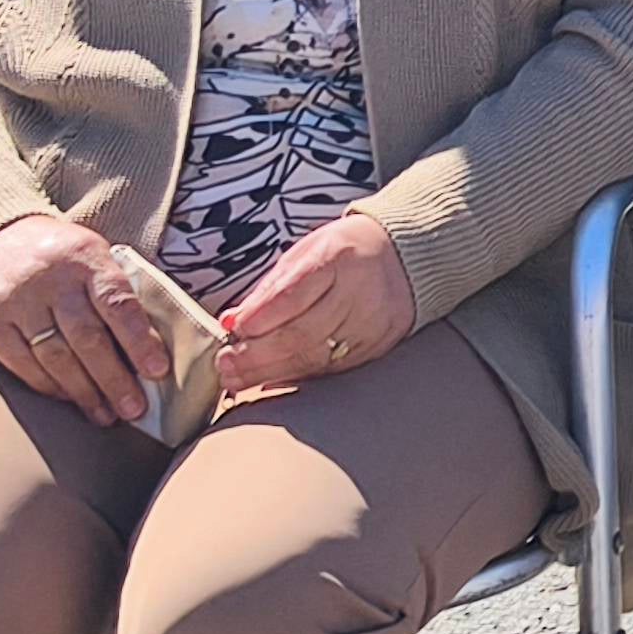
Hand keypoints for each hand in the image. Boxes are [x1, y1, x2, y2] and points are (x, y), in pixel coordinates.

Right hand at [0, 215, 167, 425]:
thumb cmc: (60, 256)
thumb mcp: (93, 255)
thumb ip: (117, 291)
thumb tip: (156, 345)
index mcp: (86, 258)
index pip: (118, 304)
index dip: (139, 341)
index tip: (157, 372)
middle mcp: (50, 278)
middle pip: (86, 338)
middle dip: (114, 379)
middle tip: (135, 410)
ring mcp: (16, 300)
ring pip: (54, 357)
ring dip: (84, 392)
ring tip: (106, 415)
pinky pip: (22, 363)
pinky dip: (49, 386)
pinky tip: (70, 400)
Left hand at [217, 214, 418, 394]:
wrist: (406, 256)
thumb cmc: (344, 253)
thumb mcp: (305, 254)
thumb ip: (270, 289)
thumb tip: (230, 322)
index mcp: (339, 256)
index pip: (294, 293)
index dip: (261, 317)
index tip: (231, 331)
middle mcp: (361, 291)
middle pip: (303, 332)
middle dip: (258, 353)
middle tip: (226, 364)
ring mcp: (373, 322)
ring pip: (316, 356)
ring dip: (271, 371)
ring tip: (238, 378)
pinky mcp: (379, 345)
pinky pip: (333, 368)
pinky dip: (298, 376)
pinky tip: (271, 380)